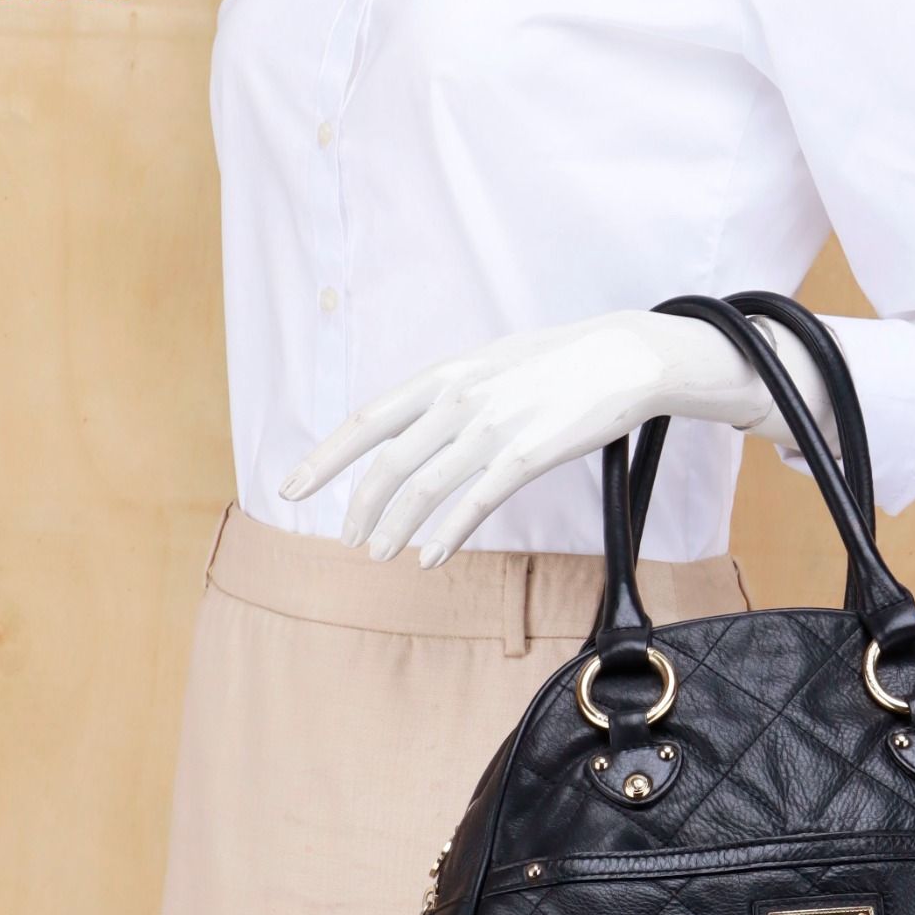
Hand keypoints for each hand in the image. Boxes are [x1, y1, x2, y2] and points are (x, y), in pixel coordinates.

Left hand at [277, 309, 834, 562]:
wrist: (623, 357)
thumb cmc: (556, 363)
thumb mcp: (490, 363)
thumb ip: (448, 393)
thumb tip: (409, 425)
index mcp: (445, 376)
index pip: (367, 421)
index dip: (325, 458)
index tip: (290, 488)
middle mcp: (459, 401)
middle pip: (388, 465)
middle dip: (359, 509)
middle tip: (349, 539)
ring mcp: (492, 429)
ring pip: (424, 491)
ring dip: (396, 531)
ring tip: (381, 554)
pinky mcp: (526, 457)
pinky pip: (473, 505)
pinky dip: (445, 536)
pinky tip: (432, 556)